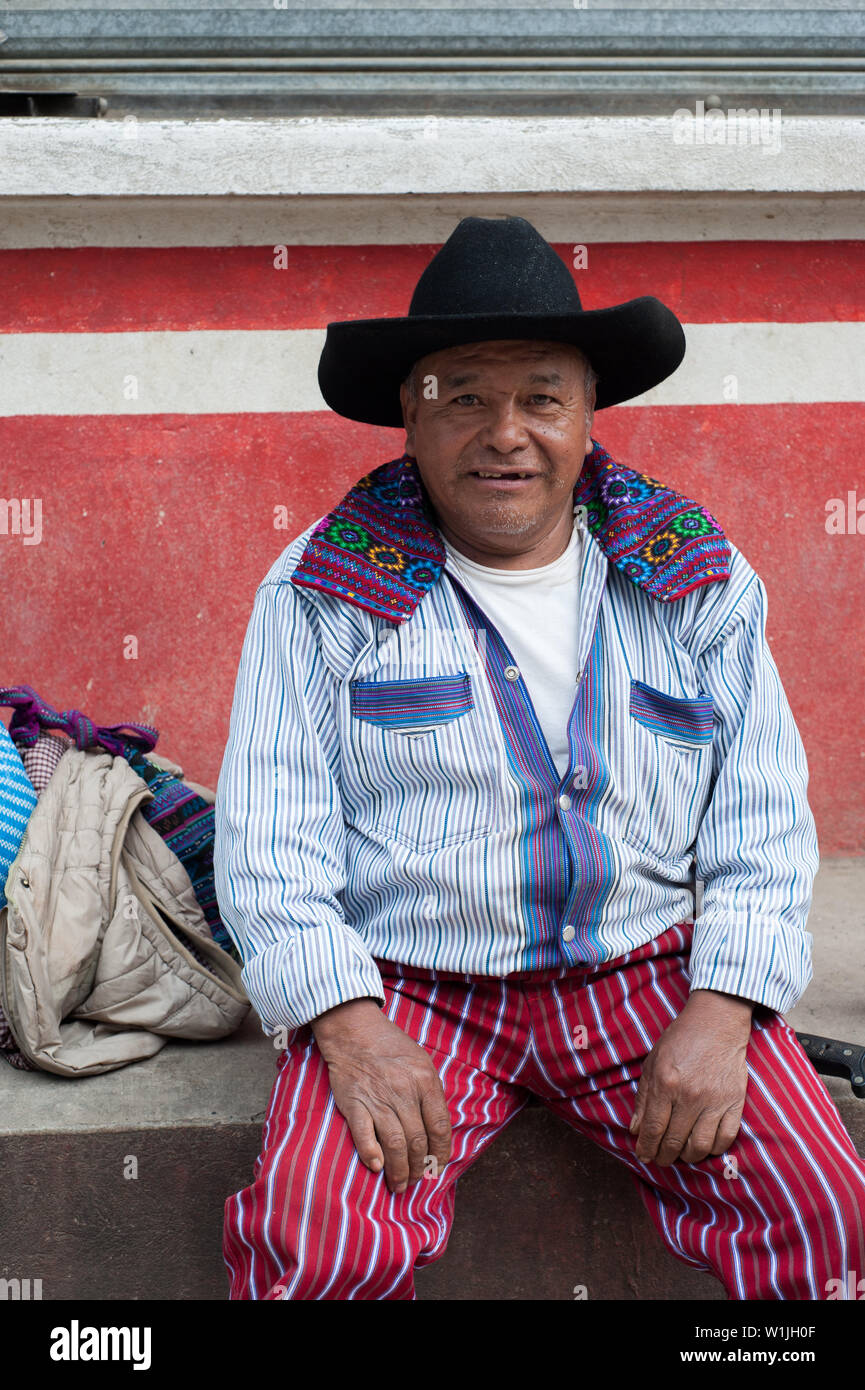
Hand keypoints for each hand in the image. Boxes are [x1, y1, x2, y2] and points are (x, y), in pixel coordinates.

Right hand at [311, 998, 452, 1193]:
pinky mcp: (354, 1103)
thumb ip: (431, 1093)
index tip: (438, 1165)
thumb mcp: (422, 1062)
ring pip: (395, 1144)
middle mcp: (404, 1091)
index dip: (442, 1152)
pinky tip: (377, 1167)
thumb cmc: (391, 1047)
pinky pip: (364, 1135)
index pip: (440, 1127)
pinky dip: (371, 1154)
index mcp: (425, 1081)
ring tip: (399, 1185)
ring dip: (399, 1170)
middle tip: (417, 1180)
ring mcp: (378, 1098)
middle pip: (418, 1141)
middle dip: (420, 1167)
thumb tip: (438, 1131)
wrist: (354, 1030)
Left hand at [629, 989, 753, 1166]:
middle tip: (661, 1159)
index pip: (652, 1128)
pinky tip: (705, 1146)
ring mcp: (714, 1100)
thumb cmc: (681, 1040)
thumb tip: (635, 1129)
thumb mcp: (653, 1061)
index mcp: (665, 1083)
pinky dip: (714, 1149)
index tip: (643, 1155)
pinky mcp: (734, 1102)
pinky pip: (725, 1138)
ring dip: (688, 1156)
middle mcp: (689, 1095)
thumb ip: (643, 1097)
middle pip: (674, 1141)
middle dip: (664, 1156)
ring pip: (700, 1146)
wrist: (717, 1023)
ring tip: (681, 1154)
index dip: (646, 1147)